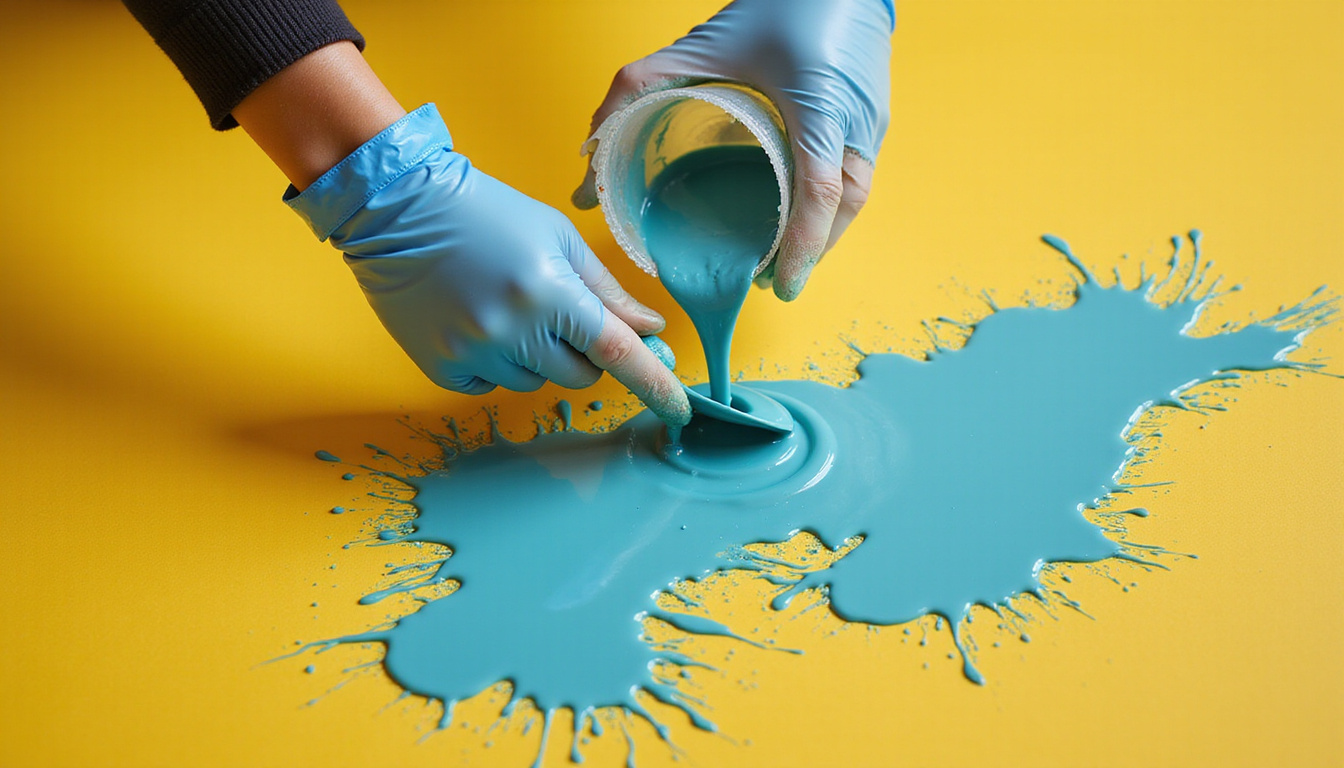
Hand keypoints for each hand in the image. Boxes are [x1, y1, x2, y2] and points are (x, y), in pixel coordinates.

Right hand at [287, 105, 690, 425]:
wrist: (398, 208)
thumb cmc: (487, 213)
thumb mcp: (557, 238)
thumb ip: (606, 290)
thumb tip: (649, 329)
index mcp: (551, 292)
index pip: (618, 353)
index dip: (656, 385)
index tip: (679, 410)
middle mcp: (513, 331)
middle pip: (581, 376)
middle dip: (584, 353)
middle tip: (560, 313)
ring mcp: (473, 353)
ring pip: (535, 382)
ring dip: (535, 356)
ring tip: (506, 306)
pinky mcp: (441, 367)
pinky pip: (491, 386)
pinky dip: (494, 363)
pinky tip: (476, 321)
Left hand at [574, 0, 893, 300]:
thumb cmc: (777, 6)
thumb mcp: (700, 45)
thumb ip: (638, 89)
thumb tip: (590, 153)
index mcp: (818, 106)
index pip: (818, 192)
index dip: (800, 246)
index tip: (777, 284)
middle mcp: (855, 122)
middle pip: (842, 208)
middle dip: (810, 253)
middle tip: (770, 281)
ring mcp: (872, 123)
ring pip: (854, 197)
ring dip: (823, 235)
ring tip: (782, 259)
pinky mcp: (875, 119)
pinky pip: (858, 176)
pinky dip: (833, 208)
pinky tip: (802, 216)